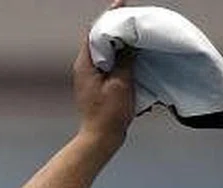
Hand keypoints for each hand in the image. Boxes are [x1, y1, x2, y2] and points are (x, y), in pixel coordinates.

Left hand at [72, 0, 134, 147]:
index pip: (94, 32)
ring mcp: (91, 76)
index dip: (108, 17)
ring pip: (106, 51)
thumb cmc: (108, 114)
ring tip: (137, 32)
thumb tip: (130, 42)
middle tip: (134, 18)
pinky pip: (110, 63)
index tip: (121, 4)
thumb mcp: (120, 83)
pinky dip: (122, 56)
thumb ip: (125, 59)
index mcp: (85, 64)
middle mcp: (85, 68)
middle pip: (100, 39)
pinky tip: (135, 54)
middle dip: (117, 27)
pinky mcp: (99, 84)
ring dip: (121, 42)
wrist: (101, 138)